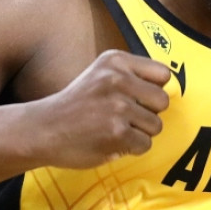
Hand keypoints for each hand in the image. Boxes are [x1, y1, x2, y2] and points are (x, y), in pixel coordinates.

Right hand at [29, 50, 170, 168]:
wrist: (43, 129)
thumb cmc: (76, 106)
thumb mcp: (100, 76)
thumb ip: (130, 77)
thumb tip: (167, 90)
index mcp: (115, 60)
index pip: (163, 74)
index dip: (153, 91)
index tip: (137, 99)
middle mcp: (118, 78)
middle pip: (163, 102)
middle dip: (149, 114)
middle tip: (126, 118)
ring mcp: (118, 106)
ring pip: (156, 126)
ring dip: (139, 133)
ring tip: (115, 130)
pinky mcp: (117, 132)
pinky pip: (145, 144)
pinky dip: (131, 148)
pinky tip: (111, 142)